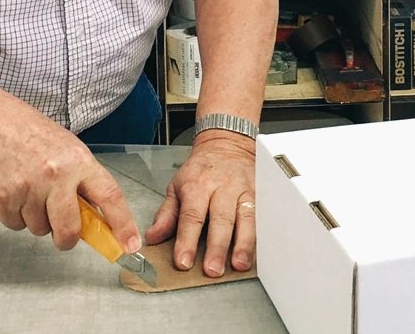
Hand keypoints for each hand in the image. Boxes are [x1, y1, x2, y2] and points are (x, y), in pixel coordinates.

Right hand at [0, 100, 139, 254]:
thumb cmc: (29, 133)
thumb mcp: (66, 149)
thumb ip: (81, 182)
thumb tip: (95, 219)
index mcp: (79, 161)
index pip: (109, 196)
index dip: (122, 224)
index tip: (130, 245)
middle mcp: (57, 175)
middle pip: (70, 229)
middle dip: (67, 238)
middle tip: (62, 233)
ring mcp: (29, 188)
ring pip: (39, 229)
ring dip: (35, 219)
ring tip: (27, 189)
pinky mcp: (4, 198)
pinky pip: (15, 224)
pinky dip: (14, 214)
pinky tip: (12, 190)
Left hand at [145, 131, 255, 275]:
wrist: (226, 145)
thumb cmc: (200, 170)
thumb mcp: (177, 186)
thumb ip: (166, 214)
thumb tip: (153, 237)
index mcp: (197, 185)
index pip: (191, 216)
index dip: (186, 241)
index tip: (183, 261)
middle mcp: (221, 187)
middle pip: (220, 219)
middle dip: (216, 247)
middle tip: (212, 270)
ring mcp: (242, 190)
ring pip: (246, 218)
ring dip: (243, 244)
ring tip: (239, 264)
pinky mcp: (259, 194)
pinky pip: (261, 215)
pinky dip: (260, 235)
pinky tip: (258, 251)